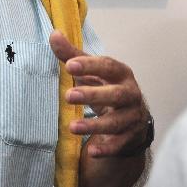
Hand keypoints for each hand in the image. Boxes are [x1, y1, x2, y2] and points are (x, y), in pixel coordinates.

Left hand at [50, 31, 146, 157]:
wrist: (131, 115)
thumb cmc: (106, 86)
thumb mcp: (91, 71)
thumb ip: (73, 55)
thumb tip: (54, 34)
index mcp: (121, 74)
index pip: (107, 66)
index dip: (90, 65)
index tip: (69, 65)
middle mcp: (130, 94)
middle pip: (116, 95)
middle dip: (93, 95)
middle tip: (68, 95)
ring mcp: (132, 117)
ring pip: (116, 122)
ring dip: (95, 125)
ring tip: (72, 127)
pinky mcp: (130, 137)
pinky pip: (119, 144)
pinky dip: (107, 148)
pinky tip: (92, 152)